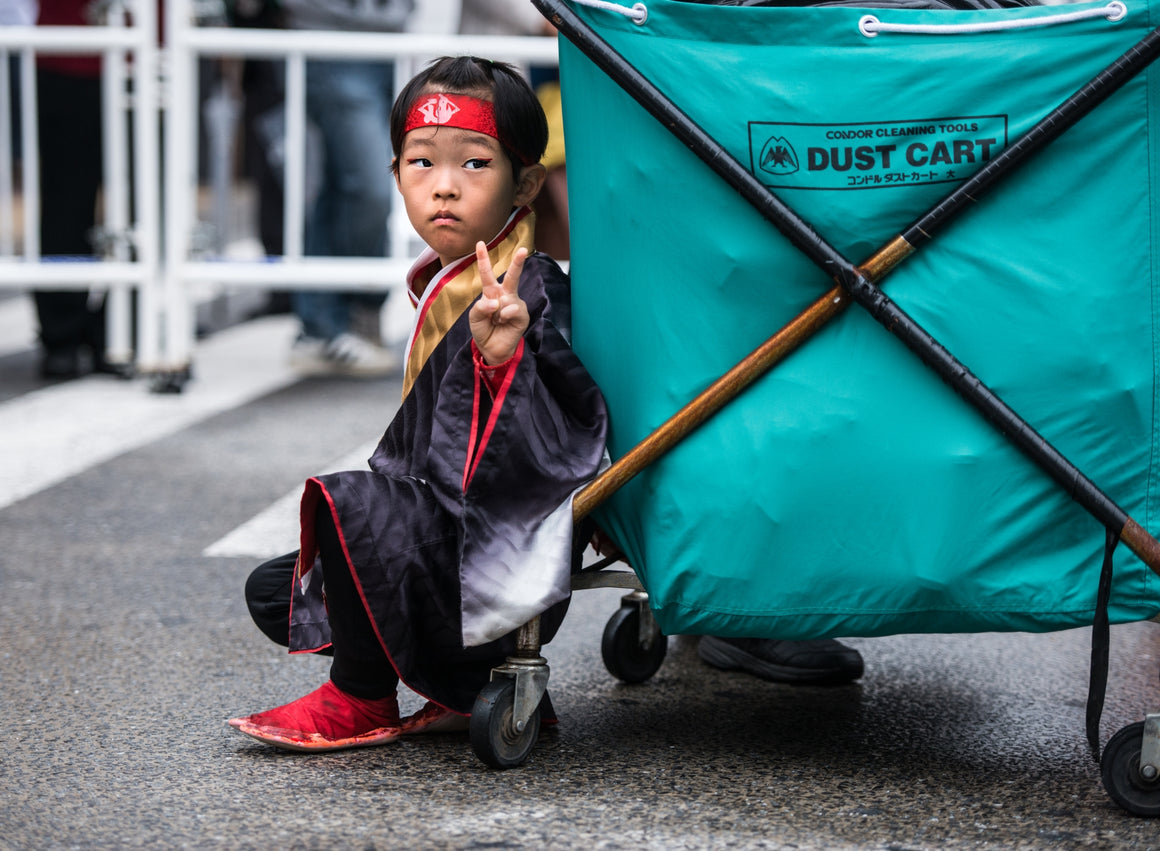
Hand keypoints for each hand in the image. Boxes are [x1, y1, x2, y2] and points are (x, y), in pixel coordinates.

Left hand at [470, 241, 530, 365]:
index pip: (487, 274)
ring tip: (496, 321)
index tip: (479, 243)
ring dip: (497, 311)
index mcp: (491, 293)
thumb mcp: (474, 317)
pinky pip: (511, 309)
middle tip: (524, 250)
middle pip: (512, 276)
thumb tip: (496, 302)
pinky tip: (503, 322)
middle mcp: (504, 295)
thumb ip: (480, 307)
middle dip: (518, 263)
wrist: (492, 349)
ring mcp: (515, 304)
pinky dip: (504, 316)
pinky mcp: (522, 314)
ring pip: (507, 297)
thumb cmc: (483, 330)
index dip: (483, 259)